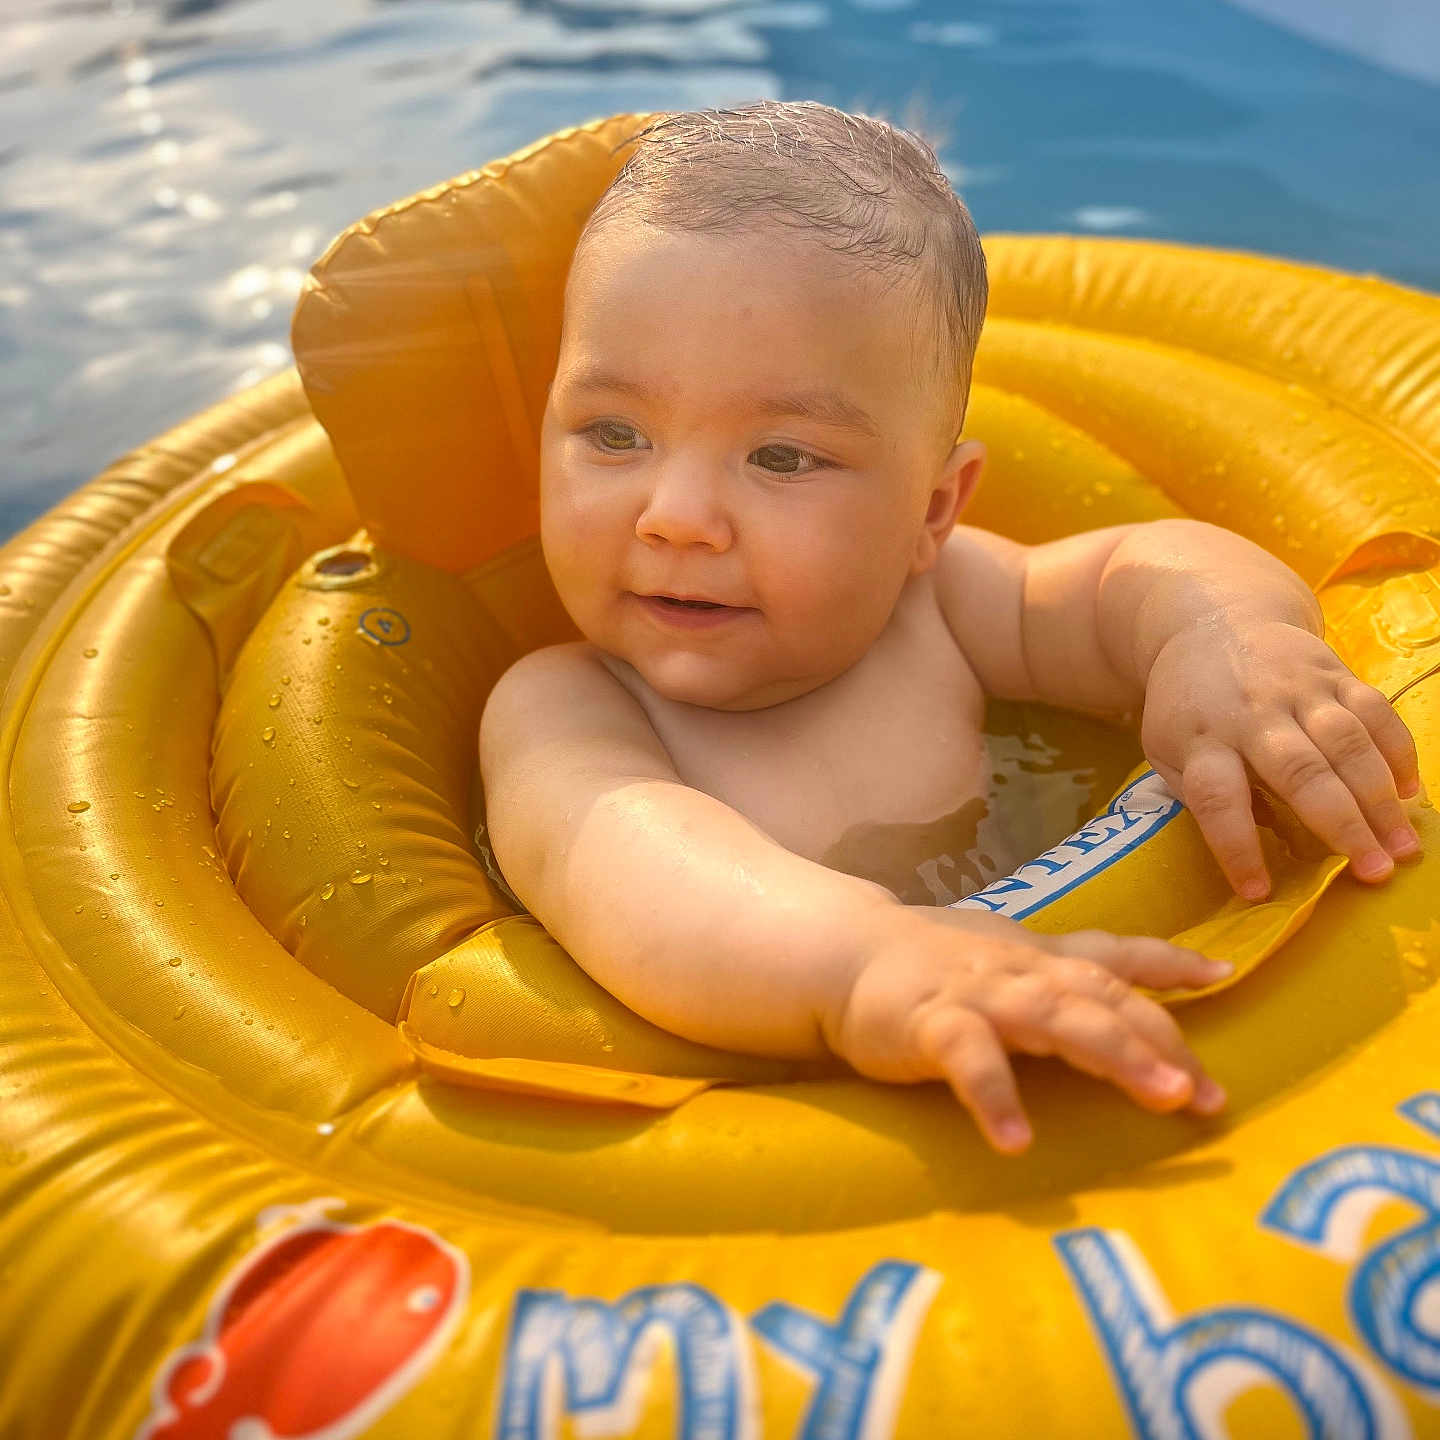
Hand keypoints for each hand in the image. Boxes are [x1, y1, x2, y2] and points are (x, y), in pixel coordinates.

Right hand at [824, 906, 1229, 1154]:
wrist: (846, 953)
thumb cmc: (935, 961)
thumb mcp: (1008, 955)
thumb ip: (1067, 970)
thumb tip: (1133, 982)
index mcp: (1040, 958)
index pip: (1113, 959)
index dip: (1168, 966)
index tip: (1222, 978)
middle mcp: (1021, 971)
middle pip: (1101, 998)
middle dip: (1159, 1040)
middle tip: (1205, 1093)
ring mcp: (979, 993)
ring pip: (1055, 1017)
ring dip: (1112, 1054)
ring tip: (1159, 1097)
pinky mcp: (931, 1023)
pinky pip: (969, 1059)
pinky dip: (996, 1096)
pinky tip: (1017, 1141)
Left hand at [1140, 617, 1421, 897]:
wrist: (1214, 621)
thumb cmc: (1190, 706)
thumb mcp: (1169, 749)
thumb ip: (1200, 794)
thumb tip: (1254, 843)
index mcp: (1200, 739)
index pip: (1216, 799)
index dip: (1237, 847)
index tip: (1258, 892)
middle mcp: (1250, 713)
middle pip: (1299, 772)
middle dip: (1341, 826)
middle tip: (1373, 874)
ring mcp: (1296, 689)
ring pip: (1347, 744)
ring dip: (1381, 799)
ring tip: (1403, 848)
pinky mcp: (1333, 671)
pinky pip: (1375, 711)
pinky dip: (1398, 752)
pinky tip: (1411, 793)